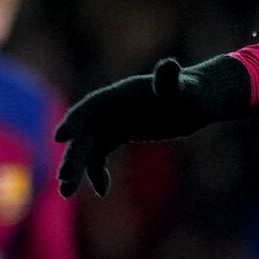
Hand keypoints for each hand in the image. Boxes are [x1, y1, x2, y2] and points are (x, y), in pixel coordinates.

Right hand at [54, 54, 252, 197]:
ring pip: (87, 146)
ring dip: (77, 168)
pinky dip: (97, 172)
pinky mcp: (118, 134)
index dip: (75, 121)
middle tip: (64, 181)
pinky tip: (103, 191)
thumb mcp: (182, 88)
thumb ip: (170, 80)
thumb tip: (169, 65)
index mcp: (119, 94)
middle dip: (73, 156)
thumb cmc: (191, 91)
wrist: (197, 100)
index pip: (90, 107)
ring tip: (66, 192)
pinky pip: (99, 154)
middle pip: (84, 133)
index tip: (61, 137)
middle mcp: (110, 108)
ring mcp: (112, 121)